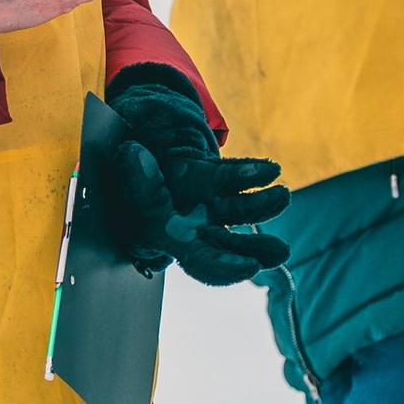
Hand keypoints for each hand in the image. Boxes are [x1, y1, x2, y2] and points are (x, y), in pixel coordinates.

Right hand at [104, 78, 290, 284]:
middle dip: (252, 250)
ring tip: (281, 196)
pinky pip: (232, 179)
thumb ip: (134, 173)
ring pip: (235, 214)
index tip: (249, 267)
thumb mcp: (124, 169)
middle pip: (223, 246)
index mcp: (164, 234)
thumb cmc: (121, 162)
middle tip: (279, 252)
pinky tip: (270, 170)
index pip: (195, 259)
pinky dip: (250, 174)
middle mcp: (187, 225)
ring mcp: (201, 203)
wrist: (127, 136)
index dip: (221, 268)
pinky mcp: (212, 179)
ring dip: (261, 207)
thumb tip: (137, 156)